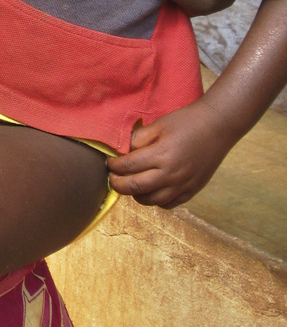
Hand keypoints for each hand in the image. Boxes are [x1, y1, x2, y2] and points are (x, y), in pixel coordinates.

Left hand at [107, 100, 235, 207]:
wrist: (218, 127)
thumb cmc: (186, 122)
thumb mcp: (158, 125)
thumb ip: (138, 139)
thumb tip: (122, 152)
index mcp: (161, 155)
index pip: (127, 167)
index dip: (114, 166)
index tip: (109, 162)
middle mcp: (171, 174)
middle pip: (135, 188)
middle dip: (118, 184)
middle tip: (112, 178)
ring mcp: (183, 185)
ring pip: (151, 201)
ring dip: (136, 195)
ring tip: (130, 184)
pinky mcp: (192, 191)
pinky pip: (169, 204)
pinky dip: (156, 201)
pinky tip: (151, 190)